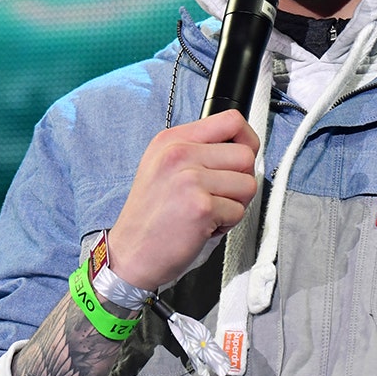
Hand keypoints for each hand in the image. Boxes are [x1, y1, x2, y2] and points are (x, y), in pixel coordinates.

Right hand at [105, 110, 258, 290]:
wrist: (129, 255)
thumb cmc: (150, 218)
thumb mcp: (164, 168)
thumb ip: (198, 151)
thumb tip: (242, 148)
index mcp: (172, 140)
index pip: (230, 120)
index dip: (247, 139)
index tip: (241, 157)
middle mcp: (179, 154)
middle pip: (245, 155)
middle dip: (241, 180)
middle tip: (218, 196)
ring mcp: (189, 179)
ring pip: (248, 184)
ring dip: (235, 204)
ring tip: (207, 212)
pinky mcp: (201, 207)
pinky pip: (238, 211)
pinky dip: (226, 225)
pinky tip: (202, 227)